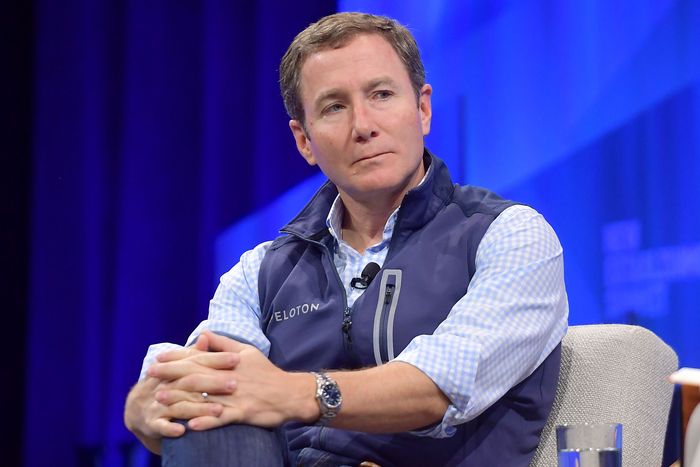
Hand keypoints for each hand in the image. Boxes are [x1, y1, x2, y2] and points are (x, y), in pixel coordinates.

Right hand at [124, 334, 236, 452]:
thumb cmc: (167, 385)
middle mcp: (166, 385)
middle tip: (234, 384)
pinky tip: (182, 431)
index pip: (196, 362)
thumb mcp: (177, 369)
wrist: (137, 408)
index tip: (237, 358)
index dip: (216, 359)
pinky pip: (161, 426)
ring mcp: (158, 404)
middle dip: (212, 383)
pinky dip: (170, 428)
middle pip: (191, 383)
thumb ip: (193, 355)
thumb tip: (205, 335)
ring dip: (199, 409)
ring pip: (180, 406)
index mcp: (174, 370)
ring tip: (219, 410)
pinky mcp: (153, 423)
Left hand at [152, 331, 318, 430]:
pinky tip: (190, 424)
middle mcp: (230, 377)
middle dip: (171, 374)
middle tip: (150, 374)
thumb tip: (203, 334)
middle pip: (196, 375)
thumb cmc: (267, 372)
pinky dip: (206, 421)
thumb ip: (223, 343)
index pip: (198, 357)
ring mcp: (236, 396)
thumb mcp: (247, 352)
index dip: (177, 357)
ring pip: (204, 397)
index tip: (159, 358)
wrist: (290, 393)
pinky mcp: (243, 413)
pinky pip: (222, 418)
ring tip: (160, 400)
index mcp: (229, 361)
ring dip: (180, 399)